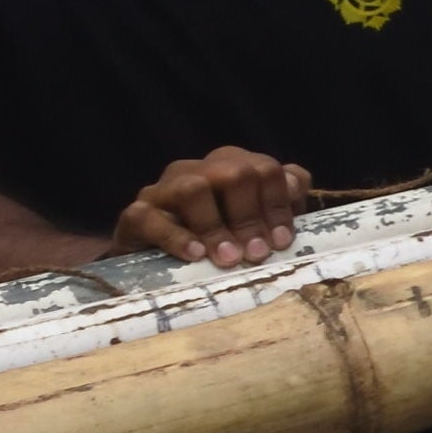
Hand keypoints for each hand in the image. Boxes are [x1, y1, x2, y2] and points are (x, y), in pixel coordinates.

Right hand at [107, 146, 315, 266]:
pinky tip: (196, 256)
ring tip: (229, 258)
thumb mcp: (255, 225)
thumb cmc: (216, 244)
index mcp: (231, 167)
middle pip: (235, 172)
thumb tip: (295, 188)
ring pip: (193, 188)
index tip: (283, 242)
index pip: (266, 169)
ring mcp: (164, 190)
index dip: (279, 204)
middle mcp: (198, 171)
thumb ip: (281, 203)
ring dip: (216, 226)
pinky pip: (149, 217)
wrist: (156, 265)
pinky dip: (176, 238)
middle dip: (250, 215)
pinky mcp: (135, 214)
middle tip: (257, 254)